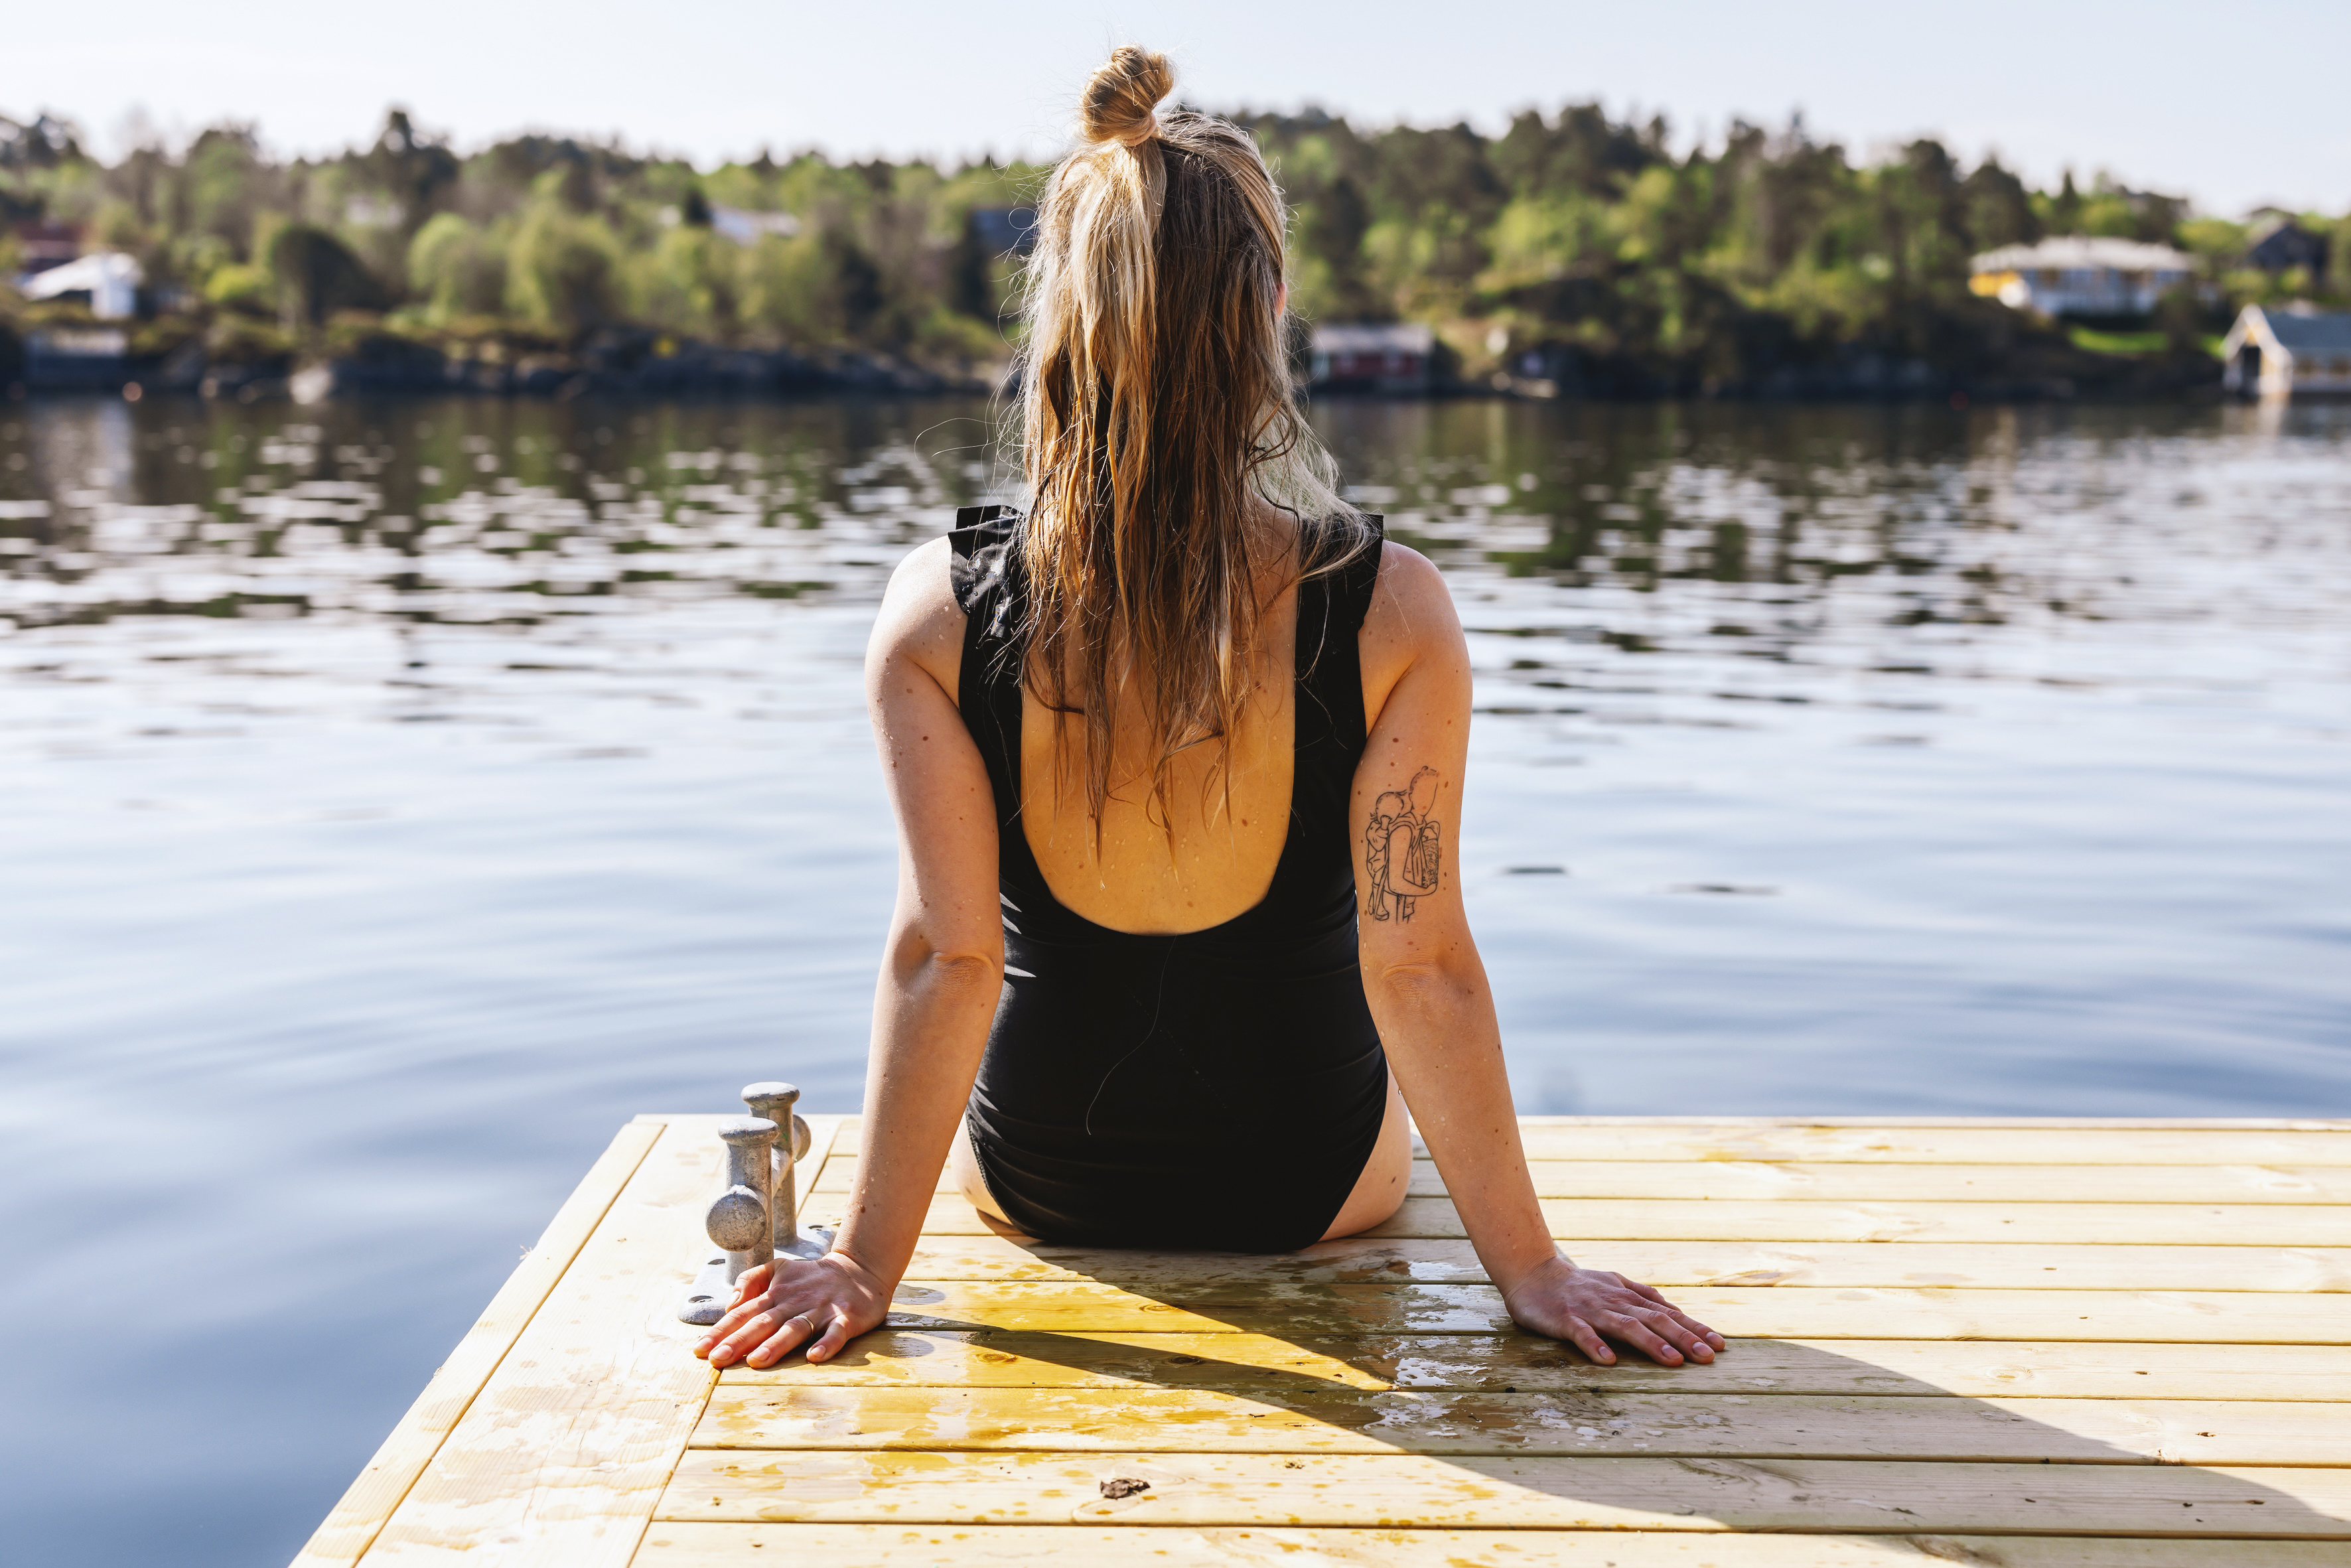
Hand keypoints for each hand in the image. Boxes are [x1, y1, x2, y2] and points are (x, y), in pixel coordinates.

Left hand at [692, 1252, 889, 1368]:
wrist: (860, 1270)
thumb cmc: (811, 1278)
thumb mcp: (778, 1269)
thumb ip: (750, 1281)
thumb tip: (729, 1305)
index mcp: (776, 1293)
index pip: (743, 1313)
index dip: (720, 1331)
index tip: (700, 1350)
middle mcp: (795, 1301)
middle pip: (764, 1322)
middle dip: (739, 1340)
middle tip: (718, 1359)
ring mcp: (821, 1309)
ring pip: (796, 1328)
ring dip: (776, 1344)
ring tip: (756, 1361)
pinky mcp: (847, 1318)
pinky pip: (836, 1333)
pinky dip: (827, 1344)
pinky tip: (814, 1357)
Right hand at [1501, 1254, 1725, 1366]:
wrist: (1532, 1273)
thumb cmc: (1577, 1285)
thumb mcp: (1614, 1285)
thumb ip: (1641, 1296)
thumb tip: (1672, 1308)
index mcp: (1627, 1295)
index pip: (1667, 1313)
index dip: (1694, 1328)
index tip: (1720, 1345)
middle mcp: (1614, 1301)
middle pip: (1654, 1319)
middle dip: (1683, 1338)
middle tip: (1708, 1357)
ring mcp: (1590, 1310)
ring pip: (1625, 1326)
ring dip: (1651, 1343)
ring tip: (1673, 1361)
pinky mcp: (1565, 1319)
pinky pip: (1581, 1334)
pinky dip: (1595, 1346)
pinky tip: (1608, 1361)